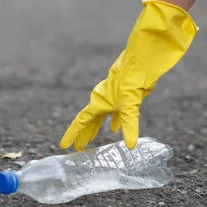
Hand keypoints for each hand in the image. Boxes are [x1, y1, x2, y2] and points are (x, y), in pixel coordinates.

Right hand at [60, 0, 197, 150]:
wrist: (141, 59)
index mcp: (99, 101)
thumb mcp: (131, 104)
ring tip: (91, 140)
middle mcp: (102, 99)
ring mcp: (112, 96)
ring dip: (96, 128)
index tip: (64, 145)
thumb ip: (129, 124)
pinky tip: (114, 129)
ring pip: (100, 116)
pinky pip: (114, 112)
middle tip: (78, 148)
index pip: (82, 121)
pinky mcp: (123, 94)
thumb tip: (130, 145)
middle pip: (89, 120)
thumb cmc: (132, 78)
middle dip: (84, 134)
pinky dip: (113, 121)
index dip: (73, 134)